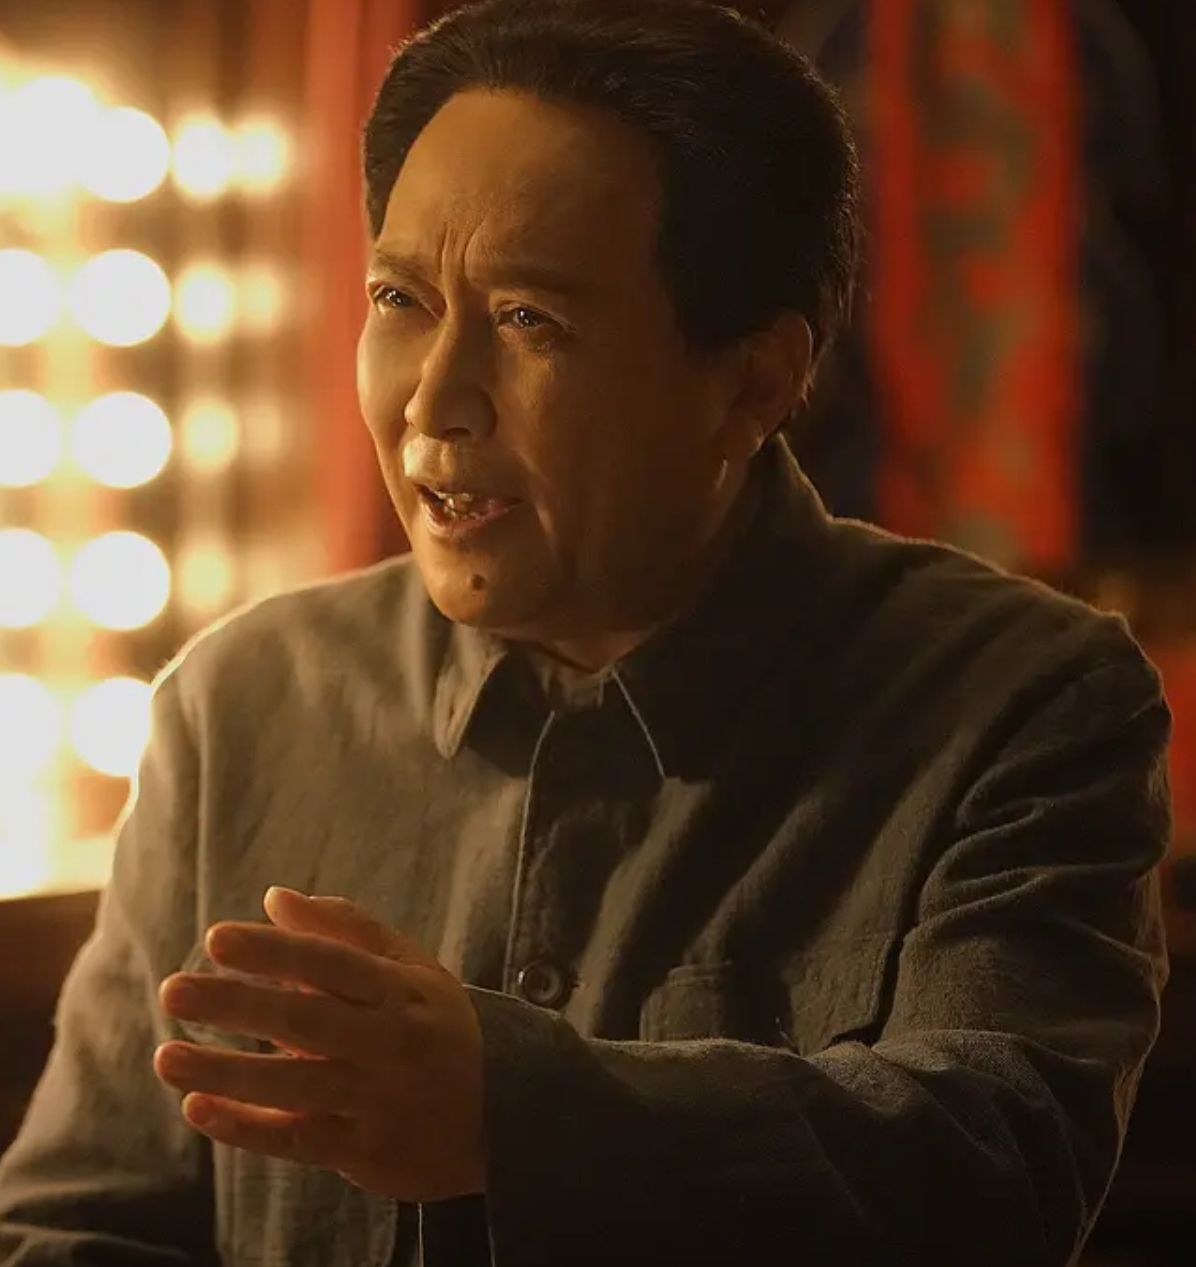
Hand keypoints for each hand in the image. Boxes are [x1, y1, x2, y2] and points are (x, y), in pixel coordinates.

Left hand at [153, 887, 486, 1201]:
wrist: (503, 1113)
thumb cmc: (437, 1027)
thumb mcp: (411, 969)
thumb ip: (346, 931)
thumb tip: (275, 897)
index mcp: (401, 990)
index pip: (332, 963)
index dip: (275, 950)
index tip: (218, 938)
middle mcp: (391, 1042)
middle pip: (307, 1019)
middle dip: (238, 1004)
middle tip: (174, 989)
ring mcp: (379, 1099)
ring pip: (295, 1085)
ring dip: (227, 1072)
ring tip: (167, 1056)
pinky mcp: (367, 1152)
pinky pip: (298, 1140)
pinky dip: (248, 1127)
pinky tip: (199, 1108)